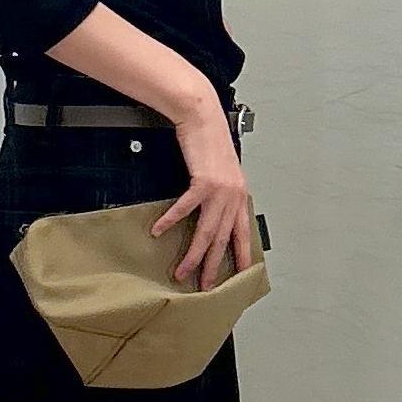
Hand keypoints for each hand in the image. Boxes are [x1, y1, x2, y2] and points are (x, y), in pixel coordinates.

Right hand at [151, 97, 255, 289]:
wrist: (203, 116)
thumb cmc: (210, 139)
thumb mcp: (223, 170)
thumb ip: (221, 192)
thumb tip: (213, 209)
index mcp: (239, 194)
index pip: (242, 232)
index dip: (242, 255)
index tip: (240, 275)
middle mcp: (233, 195)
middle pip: (223, 239)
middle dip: (213, 266)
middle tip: (205, 285)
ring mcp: (220, 190)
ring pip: (207, 232)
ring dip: (194, 255)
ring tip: (182, 271)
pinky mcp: (204, 182)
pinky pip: (185, 208)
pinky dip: (171, 221)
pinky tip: (159, 231)